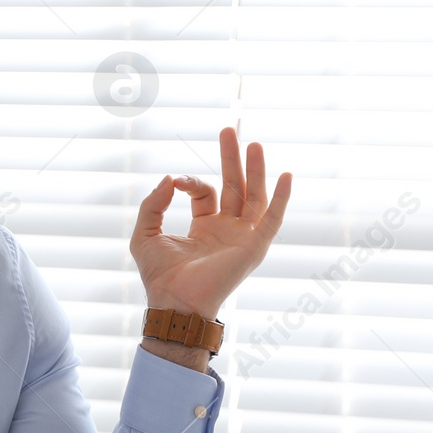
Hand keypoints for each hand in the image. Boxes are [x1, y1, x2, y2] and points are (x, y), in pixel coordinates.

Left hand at [131, 127, 291, 318]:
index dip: (191, 181)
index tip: (175, 182)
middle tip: (229, 130)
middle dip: (232, 159)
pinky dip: (281, 199)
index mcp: (205, 227)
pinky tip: (287, 177)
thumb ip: (153, 204)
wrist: (174, 302)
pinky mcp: (254, 247)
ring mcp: (242, 237)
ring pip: (254, 197)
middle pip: (235, 186)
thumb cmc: (159, 276)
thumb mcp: (145, 233)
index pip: (206, 192)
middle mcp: (227, 230)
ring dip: (255, 170)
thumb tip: (168, 179)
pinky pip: (273, 220)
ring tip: (253, 143)